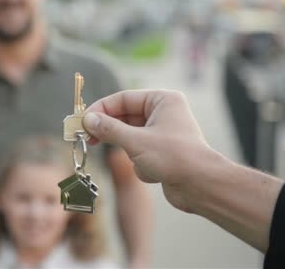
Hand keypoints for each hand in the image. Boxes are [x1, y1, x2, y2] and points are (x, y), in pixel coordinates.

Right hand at [83, 90, 226, 211]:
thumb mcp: (135, 142)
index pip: (123, 98)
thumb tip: (88, 120)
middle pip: (125, 116)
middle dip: (110, 131)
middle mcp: (163, 112)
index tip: (82, 120)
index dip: (101, 109)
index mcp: (162, 100)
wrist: (202, 187)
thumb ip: (109, 129)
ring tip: (140, 161)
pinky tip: (152, 171)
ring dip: (130, 151)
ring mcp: (162, 132)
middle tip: (87, 137)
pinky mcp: (161, 151)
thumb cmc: (174, 158)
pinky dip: (139, 162)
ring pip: (129, 136)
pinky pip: (138, 151)